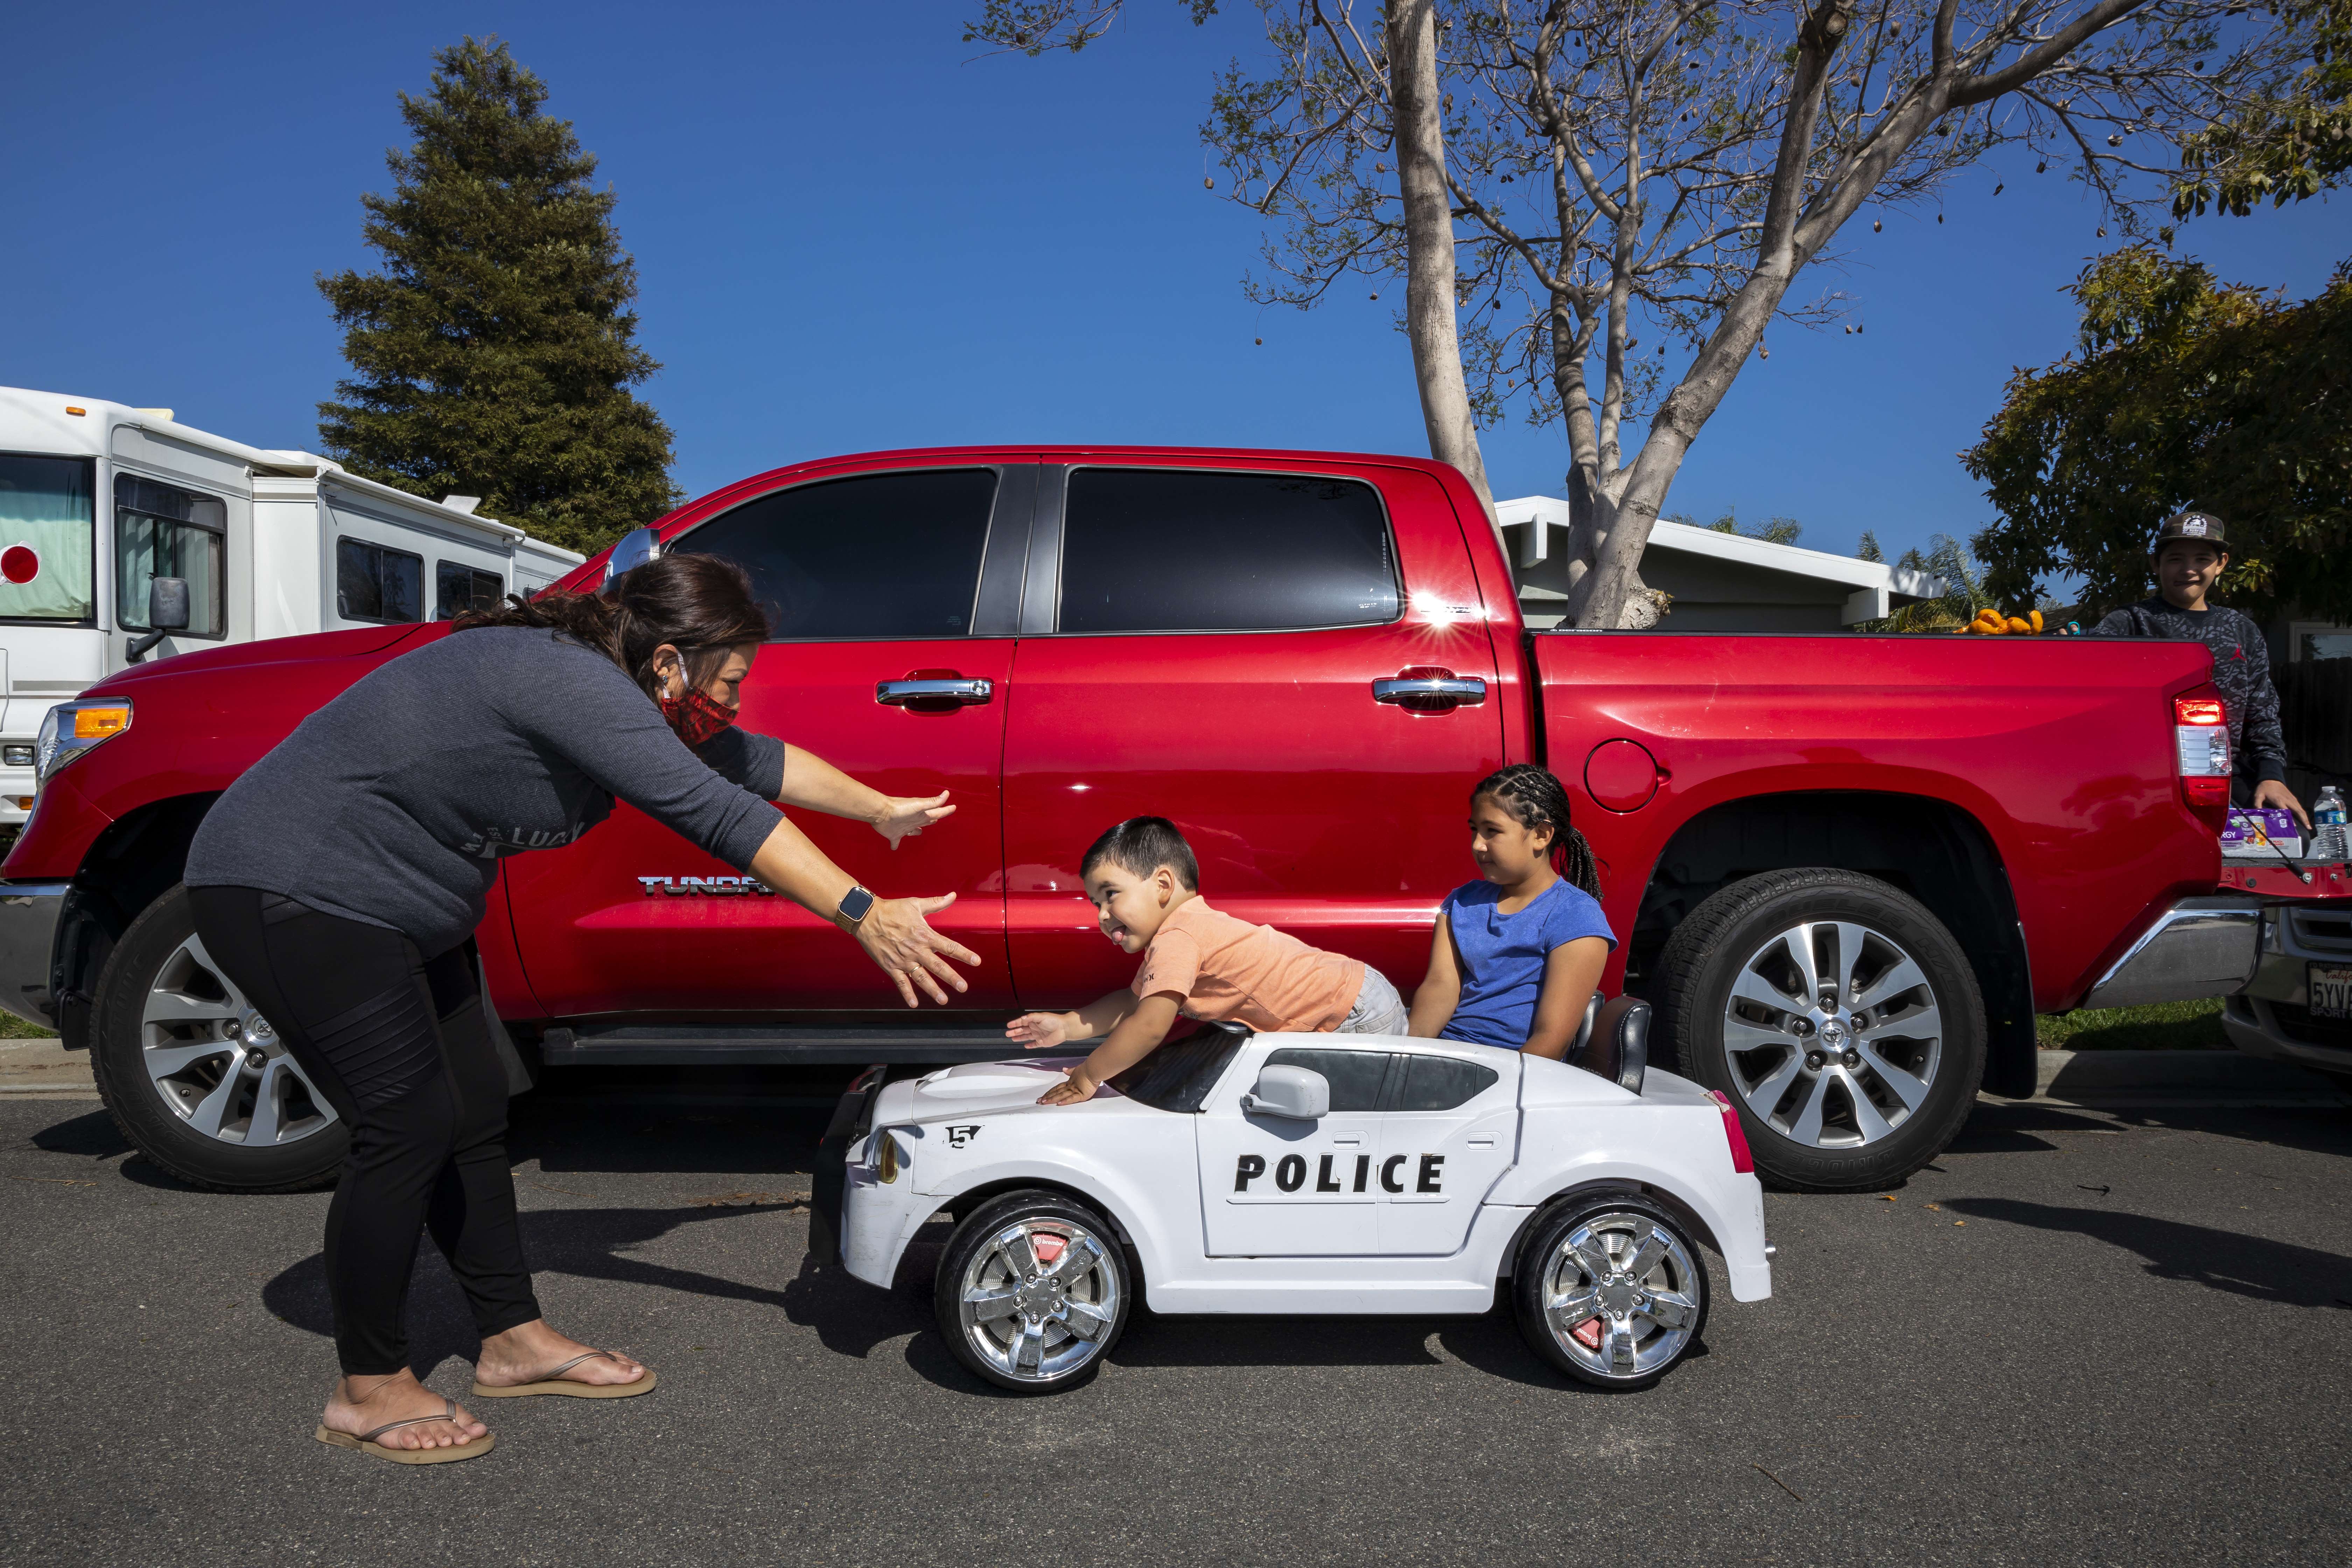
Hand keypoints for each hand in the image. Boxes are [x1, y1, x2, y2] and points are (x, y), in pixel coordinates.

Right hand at [848, 893, 981, 1006]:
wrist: (866, 917)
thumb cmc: (892, 910)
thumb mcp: (915, 904)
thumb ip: (936, 903)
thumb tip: (953, 895)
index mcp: (924, 935)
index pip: (948, 946)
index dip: (963, 954)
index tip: (976, 961)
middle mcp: (915, 949)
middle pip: (937, 966)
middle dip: (951, 977)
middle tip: (963, 987)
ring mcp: (903, 959)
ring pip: (921, 977)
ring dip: (932, 989)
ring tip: (943, 1000)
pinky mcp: (890, 965)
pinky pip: (900, 982)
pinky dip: (907, 993)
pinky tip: (914, 1003)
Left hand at [873, 791, 954, 848]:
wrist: (881, 813)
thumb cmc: (900, 809)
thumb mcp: (919, 805)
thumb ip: (933, 802)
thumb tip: (947, 794)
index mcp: (921, 815)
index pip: (937, 813)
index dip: (945, 811)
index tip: (953, 807)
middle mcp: (914, 821)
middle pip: (925, 821)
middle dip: (932, 820)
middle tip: (936, 819)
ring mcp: (904, 828)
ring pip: (912, 831)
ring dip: (915, 832)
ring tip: (918, 832)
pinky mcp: (894, 835)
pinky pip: (896, 842)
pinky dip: (895, 845)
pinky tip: (894, 848)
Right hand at [1006, 1012, 1070, 1049]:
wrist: (1064, 1029)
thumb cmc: (1054, 1020)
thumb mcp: (1041, 1017)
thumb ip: (1030, 1017)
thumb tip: (1021, 1019)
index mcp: (1034, 1021)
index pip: (1022, 1022)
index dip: (1015, 1023)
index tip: (1008, 1025)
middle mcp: (1035, 1028)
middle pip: (1023, 1030)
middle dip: (1015, 1031)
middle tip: (1007, 1033)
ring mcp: (1038, 1035)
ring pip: (1026, 1037)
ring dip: (1019, 1038)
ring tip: (1012, 1038)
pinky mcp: (1042, 1042)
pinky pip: (1034, 1044)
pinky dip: (1030, 1045)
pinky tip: (1025, 1046)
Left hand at [1037, 1067, 1098, 1105]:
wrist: (1093, 1069)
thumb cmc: (1087, 1070)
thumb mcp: (1076, 1070)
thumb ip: (1070, 1071)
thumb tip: (1064, 1069)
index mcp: (1069, 1083)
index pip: (1057, 1088)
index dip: (1050, 1092)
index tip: (1043, 1095)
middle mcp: (1070, 1087)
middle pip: (1056, 1093)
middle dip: (1047, 1097)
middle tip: (1039, 1101)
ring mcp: (1075, 1091)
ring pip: (1061, 1096)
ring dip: (1052, 1099)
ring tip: (1044, 1102)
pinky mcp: (1081, 1095)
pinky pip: (1072, 1099)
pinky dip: (1065, 1101)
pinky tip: (1059, 1103)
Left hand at [2253, 779, 2310, 833]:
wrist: (2271, 778)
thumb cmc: (2264, 788)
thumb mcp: (2258, 796)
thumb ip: (2257, 805)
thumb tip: (2257, 815)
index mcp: (2279, 800)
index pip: (2286, 811)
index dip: (2290, 818)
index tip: (2294, 826)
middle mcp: (2288, 800)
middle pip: (2298, 811)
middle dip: (2304, 819)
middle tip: (2308, 828)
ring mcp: (2292, 799)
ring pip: (2301, 809)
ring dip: (2305, 817)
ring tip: (2308, 826)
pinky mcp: (2293, 798)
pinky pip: (2300, 806)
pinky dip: (2303, 813)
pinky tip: (2304, 818)